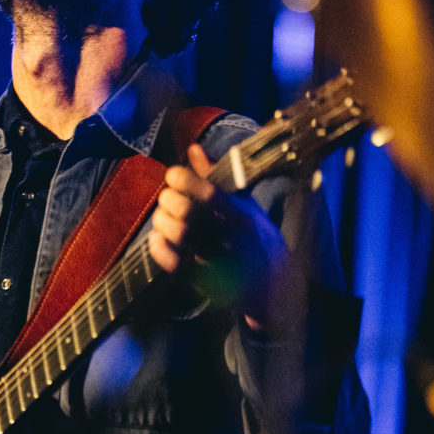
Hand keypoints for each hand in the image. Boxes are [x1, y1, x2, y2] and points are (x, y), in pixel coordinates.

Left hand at [148, 143, 286, 321]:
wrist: (276, 285)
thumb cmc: (257, 236)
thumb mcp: (244, 204)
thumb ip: (216, 178)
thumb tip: (192, 149)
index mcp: (244, 216)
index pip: (209, 192)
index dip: (183, 179)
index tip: (173, 175)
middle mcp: (234, 239)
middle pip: (189, 214)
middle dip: (169, 200)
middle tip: (167, 196)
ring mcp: (220, 263)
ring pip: (180, 237)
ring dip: (162, 222)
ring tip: (162, 216)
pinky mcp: (207, 283)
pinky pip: (175, 265)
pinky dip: (159, 249)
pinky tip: (157, 238)